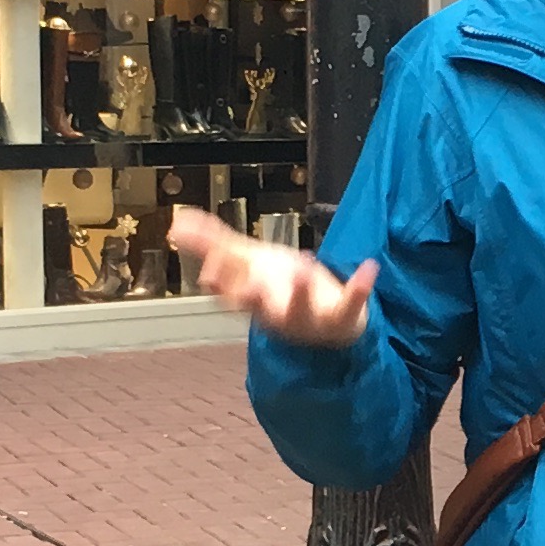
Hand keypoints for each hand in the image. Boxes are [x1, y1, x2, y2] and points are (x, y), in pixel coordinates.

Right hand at [172, 202, 374, 347]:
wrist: (328, 321)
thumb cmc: (281, 288)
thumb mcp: (249, 262)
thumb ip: (214, 244)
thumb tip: (176, 223)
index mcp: (251, 299)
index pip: (229, 293)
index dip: (221, 281)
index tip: (210, 271)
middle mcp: (275, 313)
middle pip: (260, 309)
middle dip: (252, 298)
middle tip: (246, 285)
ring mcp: (309, 318)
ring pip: (300, 312)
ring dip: (299, 293)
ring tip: (301, 266)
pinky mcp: (341, 317)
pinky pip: (350, 305)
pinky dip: (359, 289)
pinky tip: (368, 268)